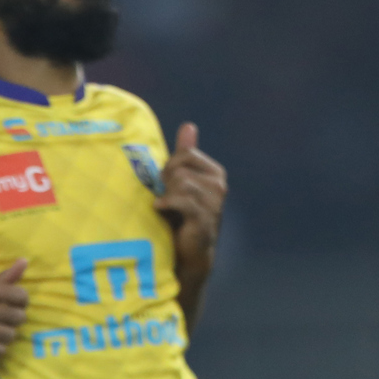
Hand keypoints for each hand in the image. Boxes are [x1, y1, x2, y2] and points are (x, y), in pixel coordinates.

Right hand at [0, 260, 27, 365]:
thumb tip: (24, 261)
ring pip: (10, 335)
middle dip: (13, 321)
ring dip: (4, 337)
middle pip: (18, 317)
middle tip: (2, 322)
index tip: (14, 305)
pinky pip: (0, 350)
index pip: (20, 295)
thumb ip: (2, 278)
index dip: (21, 302)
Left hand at [154, 123, 225, 265]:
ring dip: (166, 194)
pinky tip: (159, 209)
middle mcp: (219, 185)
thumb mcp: (181, 181)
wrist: (186, 253)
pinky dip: (166, 203)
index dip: (169, 167)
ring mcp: (214, 203)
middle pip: (180, 169)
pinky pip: (181, 199)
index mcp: (215, 173)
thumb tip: (188, 125)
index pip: (186, 154)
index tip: (164, 182)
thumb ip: (185, 154)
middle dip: (166, 181)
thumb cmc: (180, 215)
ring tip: (163, 206)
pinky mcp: (204, 218)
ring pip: (180, 183)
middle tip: (164, 196)